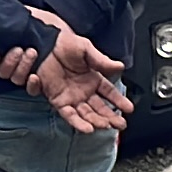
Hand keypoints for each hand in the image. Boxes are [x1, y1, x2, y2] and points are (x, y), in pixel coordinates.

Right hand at [0, 5, 69, 88]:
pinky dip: (31, 85)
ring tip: (32, 53)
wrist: (77, 43)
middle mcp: (21, 63)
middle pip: (3, 70)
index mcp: (16, 48)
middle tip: (19, 49)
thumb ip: (23, 14)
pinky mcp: (45, 86)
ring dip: (19, 68)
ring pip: (14, 78)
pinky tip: (35, 77)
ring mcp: (32, 74)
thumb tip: (10, 9)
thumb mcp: (40, 17)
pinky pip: (31, 90)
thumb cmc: (58, 29)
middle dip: (8, 60)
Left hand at [28, 11, 130, 133]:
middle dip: (111, 117)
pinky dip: (78, 122)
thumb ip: (102, 60)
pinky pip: (69, 114)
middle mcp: (83, 90)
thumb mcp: (86, 48)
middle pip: (100, 108)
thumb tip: (120, 66)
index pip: (109, 93)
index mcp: (93, 78)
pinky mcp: (57, 100)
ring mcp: (71, 97)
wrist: (42, 43)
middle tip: (120, 124)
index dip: (119, 101)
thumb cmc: (63, 43)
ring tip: (106, 126)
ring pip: (86, 114)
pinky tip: (88, 128)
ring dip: (97, 121)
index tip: (129, 109)